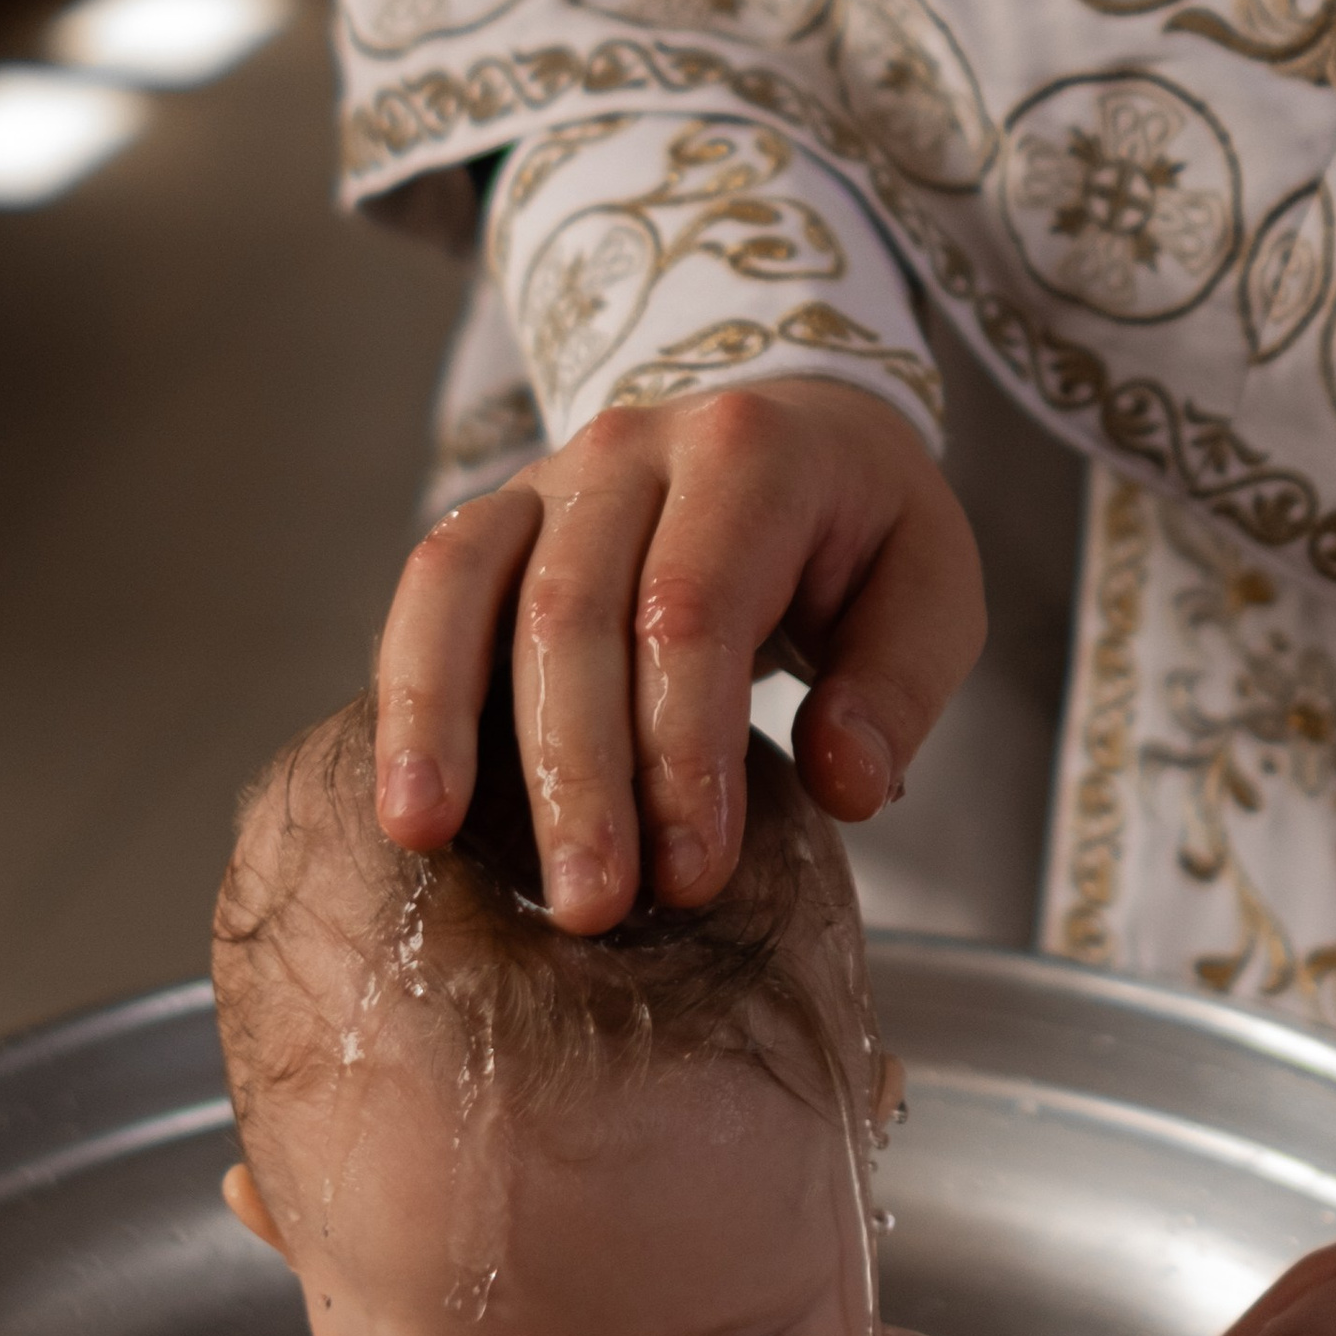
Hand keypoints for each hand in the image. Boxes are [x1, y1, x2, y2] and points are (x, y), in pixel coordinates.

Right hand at [374, 377, 982, 929]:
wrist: (794, 429)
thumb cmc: (860, 532)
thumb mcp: (932, 587)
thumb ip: (901, 688)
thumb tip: (844, 786)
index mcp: (751, 455)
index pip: (693, 610)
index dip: (682, 749)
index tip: (695, 874)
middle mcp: (632, 449)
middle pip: (572, 611)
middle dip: (574, 772)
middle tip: (588, 906)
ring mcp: (548, 478)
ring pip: (467, 587)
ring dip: (445, 722)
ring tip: (427, 840)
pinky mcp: (495, 520)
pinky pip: (427, 591)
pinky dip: (404, 691)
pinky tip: (403, 797)